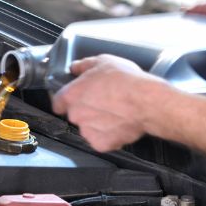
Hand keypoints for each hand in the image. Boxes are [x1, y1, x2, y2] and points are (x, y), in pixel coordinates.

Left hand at [52, 55, 170, 151]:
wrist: (148, 102)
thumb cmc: (126, 81)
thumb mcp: (103, 61)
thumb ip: (83, 65)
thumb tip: (75, 67)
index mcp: (71, 94)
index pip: (58, 101)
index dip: (66, 100)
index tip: (75, 98)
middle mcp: (76, 114)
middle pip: (75, 114)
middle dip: (86, 110)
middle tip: (103, 102)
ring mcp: (87, 131)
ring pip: (88, 128)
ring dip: (97, 123)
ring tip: (115, 113)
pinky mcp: (101, 143)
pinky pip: (101, 140)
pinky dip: (108, 135)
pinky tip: (119, 124)